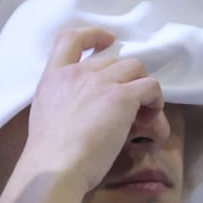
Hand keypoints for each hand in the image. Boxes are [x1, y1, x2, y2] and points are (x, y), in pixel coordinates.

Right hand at [0, 27, 163, 202]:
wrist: (55, 167)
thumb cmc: (48, 154)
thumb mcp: (47, 116)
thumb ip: (64, 103)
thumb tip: (86, 112)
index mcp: (53, 77)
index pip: (69, 39)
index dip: (93, 35)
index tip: (108, 40)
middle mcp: (77, 73)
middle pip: (114, 59)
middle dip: (126, 79)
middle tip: (131, 105)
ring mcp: (100, 82)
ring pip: (135, 68)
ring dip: (142, 87)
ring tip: (145, 113)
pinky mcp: (122, 97)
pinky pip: (150, 86)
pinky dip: (155, 99)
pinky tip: (151, 118)